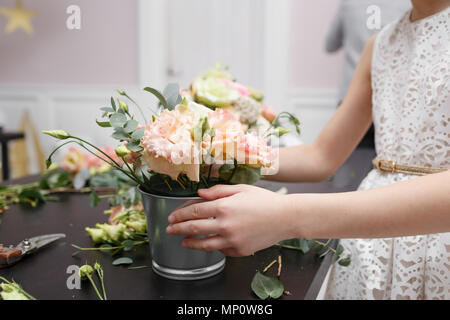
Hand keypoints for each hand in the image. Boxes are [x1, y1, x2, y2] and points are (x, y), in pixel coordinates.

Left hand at [167, 184, 292, 256]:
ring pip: (204, 245)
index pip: (193, 212)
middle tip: (169, 230)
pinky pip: (221, 250)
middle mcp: (225, 225)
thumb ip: (217, 191)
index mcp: (224, 207)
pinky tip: (210, 243)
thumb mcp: (241, 189)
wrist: (286, 217)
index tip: (172, 217)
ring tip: (183, 242)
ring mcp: (232, 240)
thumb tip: (199, 193)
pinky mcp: (239, 251)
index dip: (179, 214)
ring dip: (190, 243)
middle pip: (193, 229)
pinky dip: (214, 247)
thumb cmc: (264, 200)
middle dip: (177, 229)